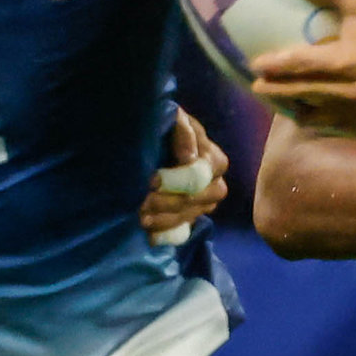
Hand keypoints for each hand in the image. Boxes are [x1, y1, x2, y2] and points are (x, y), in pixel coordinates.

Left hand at [148, 107, 226, 246]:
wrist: (151, 144)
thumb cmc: (163, 129)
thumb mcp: (172, 119)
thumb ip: (182, 131)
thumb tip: (189, 158)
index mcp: (213, 159)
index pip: (205, 173)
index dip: (180, 178)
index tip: (153, 180)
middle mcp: (214, 183)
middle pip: (203, 199)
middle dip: (172, 202)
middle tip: (144, 202)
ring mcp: (202, 203)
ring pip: (192, 216)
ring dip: (166, 219)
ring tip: (141, 218)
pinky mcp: (188, 217)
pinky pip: (183, 230)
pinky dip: (166, 233)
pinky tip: (150, 236)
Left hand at [246, 0, 355, 127]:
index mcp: (346, 61)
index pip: (300, 65)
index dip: (275, 66)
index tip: (255, 65)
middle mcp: (353, 89)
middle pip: (305, 94)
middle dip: (279, 91)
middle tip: (258, 88)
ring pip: (323, 115)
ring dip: (301, 110)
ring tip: (284, 105)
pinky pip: (344, 122)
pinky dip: (327, 119)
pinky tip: (317, 114)